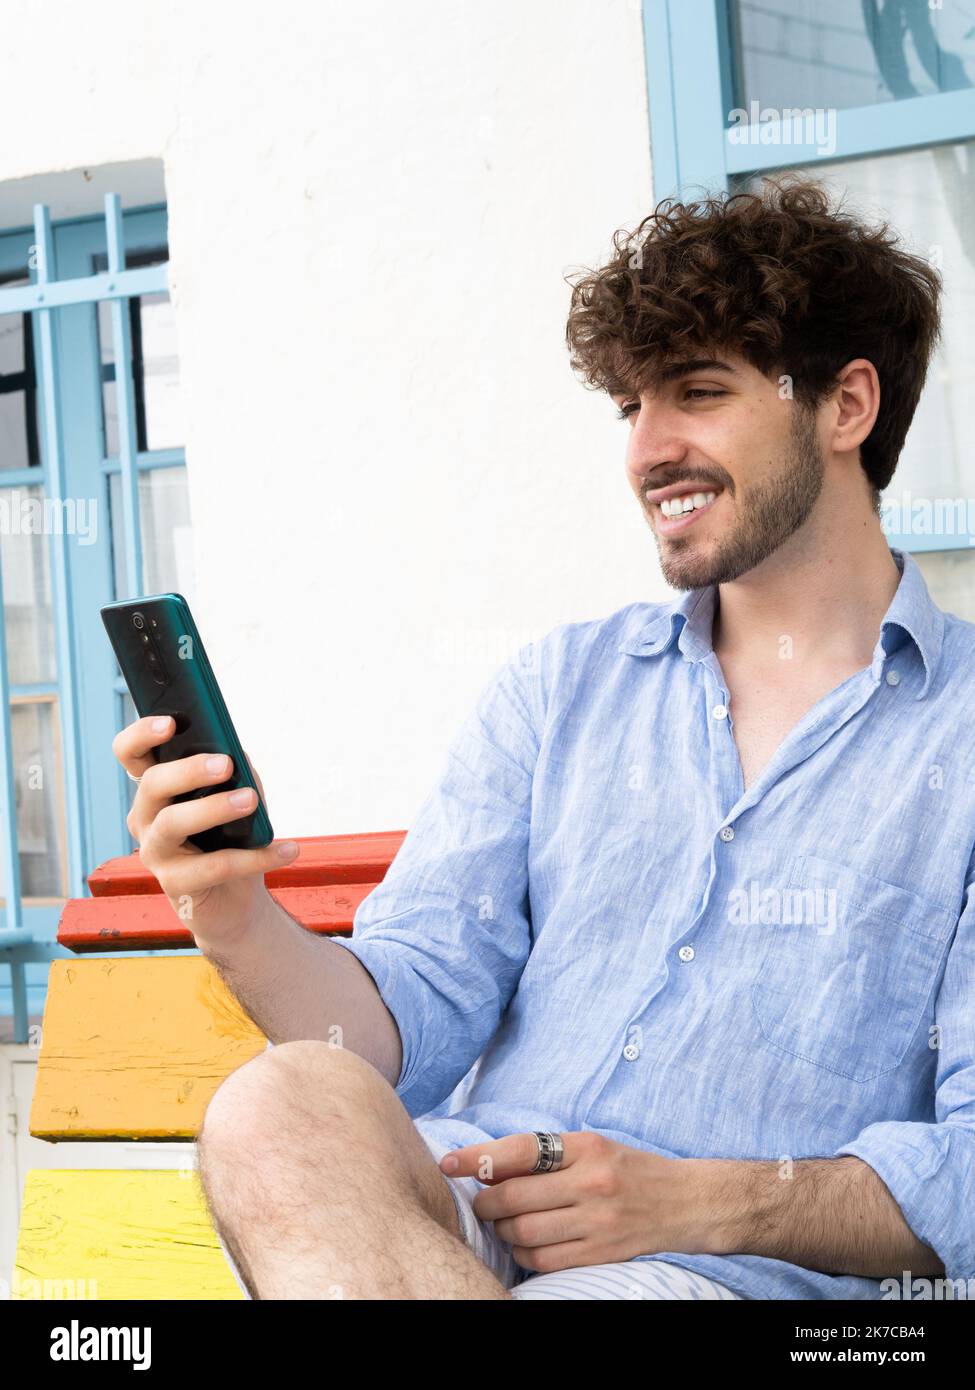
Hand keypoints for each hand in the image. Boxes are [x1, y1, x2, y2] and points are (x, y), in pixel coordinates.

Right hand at [112, 714, 298, 937]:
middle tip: (226, 764)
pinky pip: (214, 866)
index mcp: (155, 789)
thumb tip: (237, 754)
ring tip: (250, 800)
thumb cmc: (231, 838)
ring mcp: (155, 852)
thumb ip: (235, 773)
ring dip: (214, 808)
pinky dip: (255, 857)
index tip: (170, 722)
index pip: (130, 754)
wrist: (234, 900)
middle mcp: (146, 817)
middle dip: (188, 770)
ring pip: (173, 823)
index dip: (141, 734)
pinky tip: (287, 849)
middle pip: (153, 784)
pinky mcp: (175, 884)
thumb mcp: (236, 796)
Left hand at [439, 1130, 711, 1273]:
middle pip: (515, 1197)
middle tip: (479, 1202)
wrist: (684, 1202)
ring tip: (502, 1223)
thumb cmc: (628, 1169)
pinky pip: (544, 1260)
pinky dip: (523, 1254)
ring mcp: (597, 1221)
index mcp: (586, 1147)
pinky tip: (523, 1244)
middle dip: (485, 1203)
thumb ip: (544, 1155)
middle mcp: (591, 1183)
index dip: (478, 1157)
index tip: (448, 1162)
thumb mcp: (591, 1146)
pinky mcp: (601, 1252)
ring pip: (524, 1232)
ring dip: (502, 1230)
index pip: (521, 1149)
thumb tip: (488, 1168)